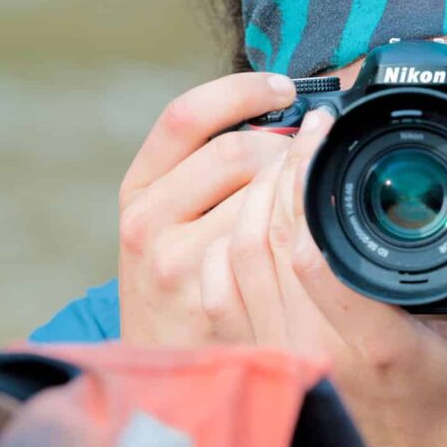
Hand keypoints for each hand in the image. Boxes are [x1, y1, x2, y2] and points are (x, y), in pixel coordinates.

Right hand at [118, 72, 307, 345]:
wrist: (159, 360)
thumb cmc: (177, 277)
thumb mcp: (168, 217)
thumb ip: (204, 170)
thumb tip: (281, 118)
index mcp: (137, 189)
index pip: (185, 115)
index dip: (240, 91)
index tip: (284, 87)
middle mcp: (147, 221)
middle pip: (234, 152)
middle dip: (283, 148)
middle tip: (306, 159)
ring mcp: (176, 262)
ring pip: (259, 198)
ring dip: (294, 189)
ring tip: (306, 199)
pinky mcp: (210, 297)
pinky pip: (272, 246)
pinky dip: (298, 232)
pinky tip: (308, 237)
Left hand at [198, 115, 446, 446]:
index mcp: (374, 342)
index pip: (310, 247)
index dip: (304, 175)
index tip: (322, 131)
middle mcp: (314, 352)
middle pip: (262, 242)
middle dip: (275, 172)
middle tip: (301, 135)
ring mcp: (279, 362)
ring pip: (233, 262)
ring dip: (249, 202)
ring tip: (280, 165)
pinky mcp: (260, 366)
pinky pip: (220, 293)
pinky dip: (227, 246)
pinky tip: (252, 217)